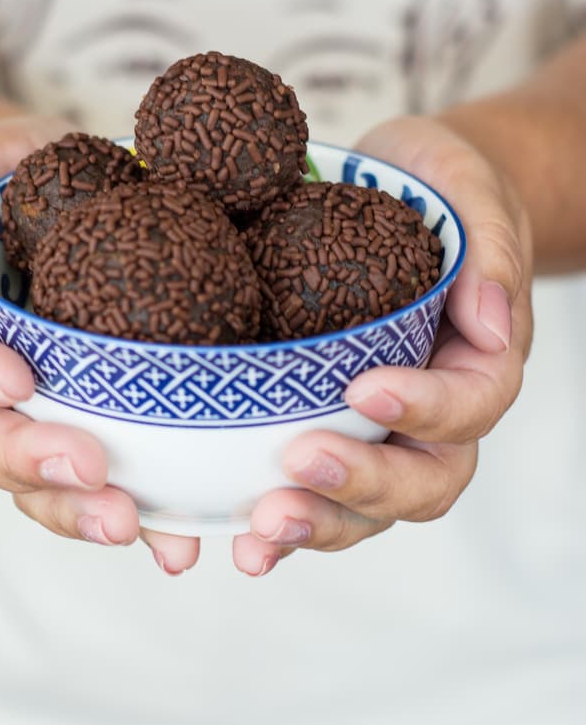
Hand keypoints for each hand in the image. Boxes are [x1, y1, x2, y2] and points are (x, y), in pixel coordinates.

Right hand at [0, 114, 199, 574]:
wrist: (70, 201)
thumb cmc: (18, 180)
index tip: (15, 380)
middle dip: (31, 461)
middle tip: (89, 470)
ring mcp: (43, 414)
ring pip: (39, 483)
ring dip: (81, 512)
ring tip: (133, 525)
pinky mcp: (101, 428)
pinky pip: (110, 485)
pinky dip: (145, 520)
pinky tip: (181, 544)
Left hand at [233, 115, 532, 575]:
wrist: (404, 190)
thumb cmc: (440, 187)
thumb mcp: (469, 189)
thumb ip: (490, 252)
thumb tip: (491, 326)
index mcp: (479, 360)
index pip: (469, 404)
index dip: (424, 408)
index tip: (364, 388)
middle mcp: (435, 413)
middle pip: (422, 480)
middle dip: (363, 485)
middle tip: (299, 465)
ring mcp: (381, 431)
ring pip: (367, 506)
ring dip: (317, 521)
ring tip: (260, 526)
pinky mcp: (327, 428)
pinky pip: (313, 489)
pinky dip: (277, 520)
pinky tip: (234, 537)